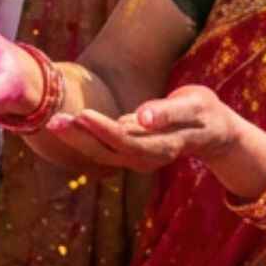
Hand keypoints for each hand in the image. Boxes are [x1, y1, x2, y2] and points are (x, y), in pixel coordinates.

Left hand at [42, 84, 249, 173]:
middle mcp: (146, 158)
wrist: (214, 132)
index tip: (81, 114)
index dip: (102, 130)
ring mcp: (136, 157)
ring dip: (76, 139)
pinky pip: (101, 148)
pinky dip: (82, 138)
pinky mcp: (129, 150)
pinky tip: (62, 126)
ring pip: (101, 153)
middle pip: (107, 151)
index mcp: (161, 147)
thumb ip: (169, 112)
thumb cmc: (205, 113)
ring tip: (51, 122)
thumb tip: (143, 117)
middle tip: (53, 120)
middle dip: (80, 137)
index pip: (125, 141)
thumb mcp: (195, 107)